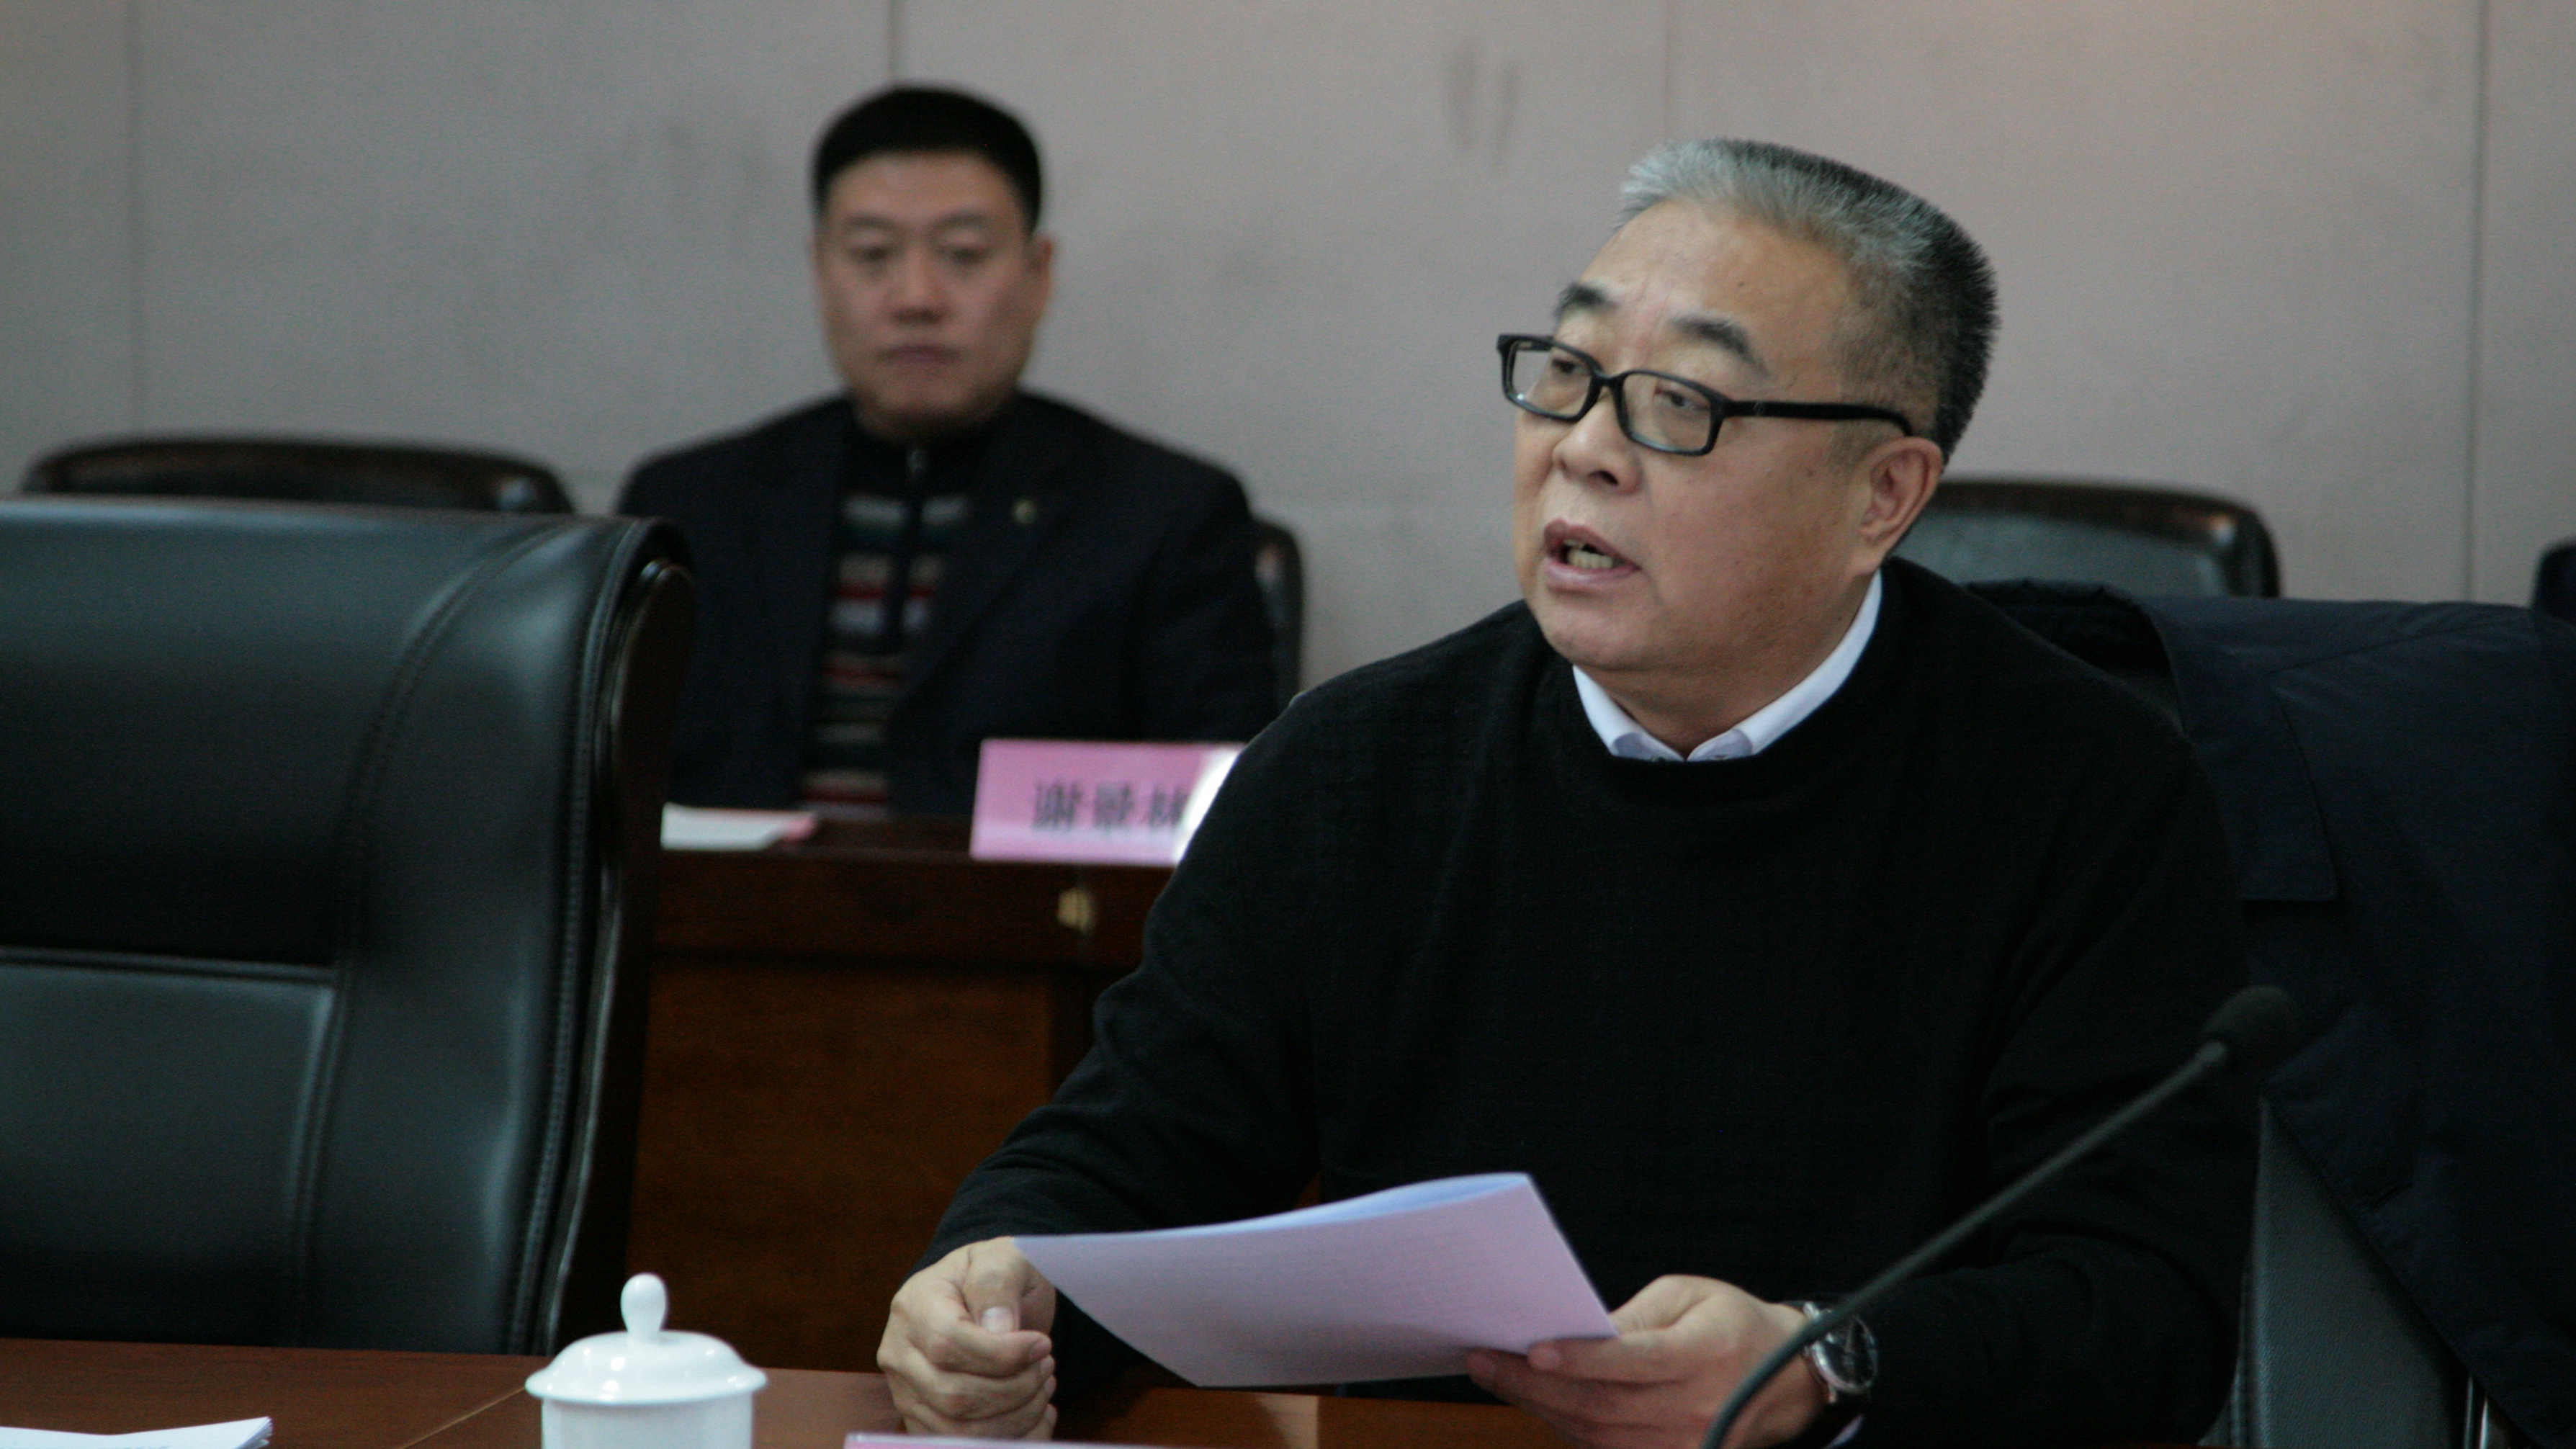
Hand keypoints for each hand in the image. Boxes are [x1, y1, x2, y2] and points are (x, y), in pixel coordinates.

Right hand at [877, 1237, 1060, 1438]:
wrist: (986, 1297)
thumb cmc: (994, 1275)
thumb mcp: (1002, 1257)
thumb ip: (996, 1284)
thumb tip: (998, 1329)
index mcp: (914, 1305)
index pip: (948, 1344)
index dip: (1001, 1354)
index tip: (1042, 1344)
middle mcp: (899, 1354)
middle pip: (954, 1396)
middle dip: (1016, 1388)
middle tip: (1047, 1365)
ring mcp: (907, 1393)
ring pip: (960, 1432)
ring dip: (1018, 1416)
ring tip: (1042, 1385)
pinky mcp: (924, 1422)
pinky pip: (963, 1448)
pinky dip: (1014, 1438)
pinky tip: (1037, 1413)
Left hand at [1464, 1276, 1825, 1448]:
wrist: (1788, 1379)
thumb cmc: (1732, 1324)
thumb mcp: (1690, 1296)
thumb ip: (1635, 1317)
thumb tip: (1574, 1334)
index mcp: (1706, 1353)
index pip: (1634, 1363)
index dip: (1581, 1359)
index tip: (1532, 1349)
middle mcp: (1697, 1408)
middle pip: (1602, 1406)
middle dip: (1533, 1385)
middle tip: (1483, 1361)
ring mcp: (1687, 1445)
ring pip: (1597, 1435)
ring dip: (1539, 1408)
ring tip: (1495, 1377)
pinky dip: (1565, 1428)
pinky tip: (1534, 1401)